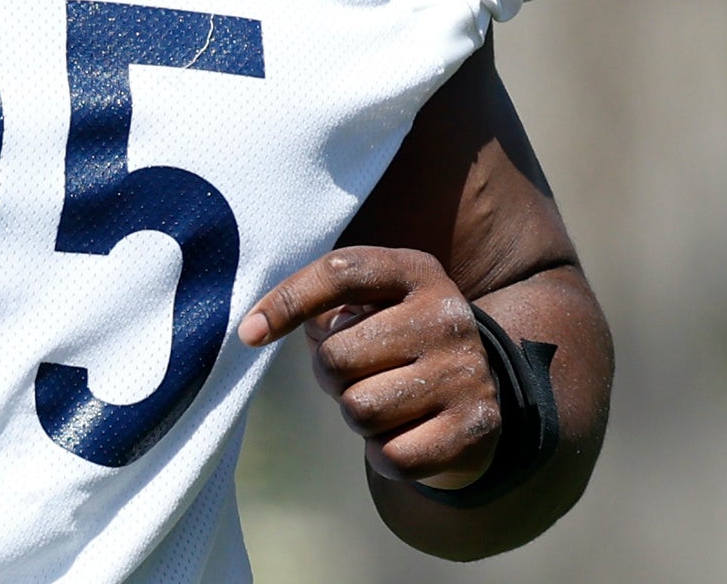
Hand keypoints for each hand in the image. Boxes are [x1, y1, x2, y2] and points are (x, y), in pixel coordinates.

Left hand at [241, 246, 500, 488]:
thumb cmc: (395, 340)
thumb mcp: (368, 305)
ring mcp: (466, 370)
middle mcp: (447, 315)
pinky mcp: (474, 425)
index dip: (287, 302)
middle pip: (337, 357)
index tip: (249, 334)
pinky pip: (392, 455)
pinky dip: (382, 453)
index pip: (340, 273)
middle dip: (330, 377)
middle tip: (357, 375)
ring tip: (383, 401)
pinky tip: (403, 433)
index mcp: (415, 271)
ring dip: (356, 416)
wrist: (477, 389)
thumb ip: (321, 305)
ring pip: (360, 410)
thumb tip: (257, 328)